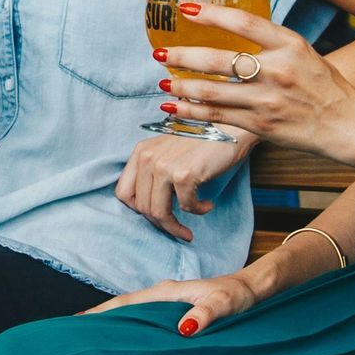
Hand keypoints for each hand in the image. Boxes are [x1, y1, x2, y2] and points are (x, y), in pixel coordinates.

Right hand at [82, 271, 259, 336]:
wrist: (252, 290)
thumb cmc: (238, 296)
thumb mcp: (224, 304)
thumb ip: (206, 313)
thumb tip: (183, 329)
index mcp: (166, 293)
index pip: (126, 304)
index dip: (101, 314)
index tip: (75, 324)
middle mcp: (162, 297)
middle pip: (123, 308)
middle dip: (99, 321)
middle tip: (72, 338)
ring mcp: (167, 305)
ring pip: (133, 316)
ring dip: (114, 327)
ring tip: (91, 344)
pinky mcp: (174, 314)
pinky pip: (146, 323)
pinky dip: (131, 331)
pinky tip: (126, 345)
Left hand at [114, 134, 241, 241]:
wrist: (230, 125)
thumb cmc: (202, 142)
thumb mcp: (168, 152)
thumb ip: (154, 172)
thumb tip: (149, 206)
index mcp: (141, 152)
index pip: (123, 193)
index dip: (138, 210)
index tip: (155, 216)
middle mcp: (148, 157)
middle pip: (142, 207)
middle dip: (160, 224)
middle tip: (177, 229)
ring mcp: (164, 166)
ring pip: (159, 212)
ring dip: (175, 227)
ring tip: (188, 229)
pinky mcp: (184, 174)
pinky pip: (186, 207)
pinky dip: (198, 211)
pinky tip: (207, 204)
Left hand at [152, 3, 354, 151]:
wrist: (345, 124)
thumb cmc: (322, 84)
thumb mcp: (301, 51)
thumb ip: (269, 41)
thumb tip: (229, 28)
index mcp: (289, 44)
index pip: (244, 22)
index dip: (211, 14)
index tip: (185, 9)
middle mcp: (278, 70)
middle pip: (219, 61)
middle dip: (182, 56)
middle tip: (159, 52)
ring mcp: (268, 100)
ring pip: (212, 92)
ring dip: (182, 87)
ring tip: (163, 82)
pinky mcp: (261, 125)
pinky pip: (217, 116)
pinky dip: (192, 111)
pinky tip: (175, 107)